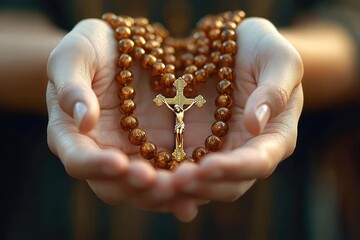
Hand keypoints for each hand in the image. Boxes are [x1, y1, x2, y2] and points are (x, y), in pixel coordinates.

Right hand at [46, 19, 202, 220]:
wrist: (125, 48)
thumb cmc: (93, 48)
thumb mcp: (75, 55)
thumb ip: (72, 86)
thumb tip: (83, 121)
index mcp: (72, 134)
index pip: (78, 159)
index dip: (96, 165)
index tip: (118, 162)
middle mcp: (101, 153)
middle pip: (113, 185)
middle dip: (137, 188)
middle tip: (161, 185)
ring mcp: (130, 155)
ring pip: (143, 188)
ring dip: (164, 193)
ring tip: (185, 186)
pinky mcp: (157, 151)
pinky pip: (168, 175)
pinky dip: (182, 184)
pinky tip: (202, 185)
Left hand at [173, 18, 303, 201]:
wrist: (234, 46)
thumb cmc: (263, 49)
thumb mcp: (278, 59)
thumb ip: (274, 91)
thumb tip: (256, 125)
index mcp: (274, 137)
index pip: (258, 162)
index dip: (235, 169)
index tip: (208, 167)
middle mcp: (245, 151)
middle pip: (229, 184)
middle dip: (203, 186)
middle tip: (176, 181)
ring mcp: (218, 150)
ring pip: (202, 183)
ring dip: (180, 188)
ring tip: (155, 182)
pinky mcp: (193, 144)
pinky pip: (179, 166)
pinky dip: (165, 175)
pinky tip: (144, 172)